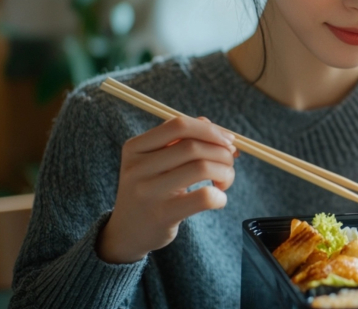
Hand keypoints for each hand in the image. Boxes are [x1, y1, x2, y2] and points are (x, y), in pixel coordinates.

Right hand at [96, 116, 235, 263]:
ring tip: (224, 181)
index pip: (179, 125)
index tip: (228, 141)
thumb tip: (224, 135)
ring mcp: (149, 192)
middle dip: (222, 152)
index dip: (210, 130)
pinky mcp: (163, 215)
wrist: (128, 231)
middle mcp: (137, 168)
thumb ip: (185, 140)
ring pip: (202, 168)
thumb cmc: (152, 188)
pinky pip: (204, 197)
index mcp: (136, 147)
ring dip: (225, 172)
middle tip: (229, 163)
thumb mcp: (157, 161)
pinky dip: (220, 196)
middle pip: (193, 146)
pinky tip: (219, 199)